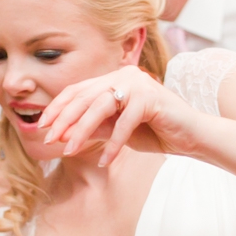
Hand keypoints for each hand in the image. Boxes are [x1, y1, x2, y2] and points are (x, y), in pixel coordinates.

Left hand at [36, 65, 203, 166]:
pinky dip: (113, 144)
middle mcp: (125, 75)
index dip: (58, 108)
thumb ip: (94, 127)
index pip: (78, 90)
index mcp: (115, 78)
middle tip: (49, 140)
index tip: (42, 127)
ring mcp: (138, 84)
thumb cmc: (155, 132)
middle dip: (64, 120)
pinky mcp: (151, 97)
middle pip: (84, 96)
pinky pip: (124, 123)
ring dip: (82, 131)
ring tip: (70, 151)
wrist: (192, 136)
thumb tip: (62, 134)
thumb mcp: (116, 130)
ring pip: (99, 107)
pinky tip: (105, 161)